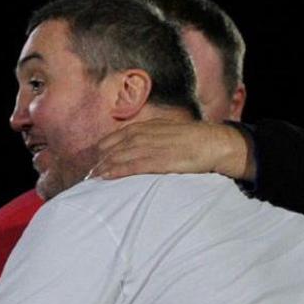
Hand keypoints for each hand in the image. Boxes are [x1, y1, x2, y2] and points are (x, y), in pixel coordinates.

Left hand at [89, 120, 252, 182]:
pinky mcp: (159, 160)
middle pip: (114, 146)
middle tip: (88, 170)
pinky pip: (133, 166)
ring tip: (93, 176)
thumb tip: (146, 144)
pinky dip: (118, 170)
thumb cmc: (197, 138)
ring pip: (120, 156)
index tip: (96, 156)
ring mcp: (152, 147)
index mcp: (149, 126)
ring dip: (104, 166)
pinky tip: (107, 176)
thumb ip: (157, 134)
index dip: (105, 146)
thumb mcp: (173, 130)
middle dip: (100, 158)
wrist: (215, 142)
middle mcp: (146, 134)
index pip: (119, 135)